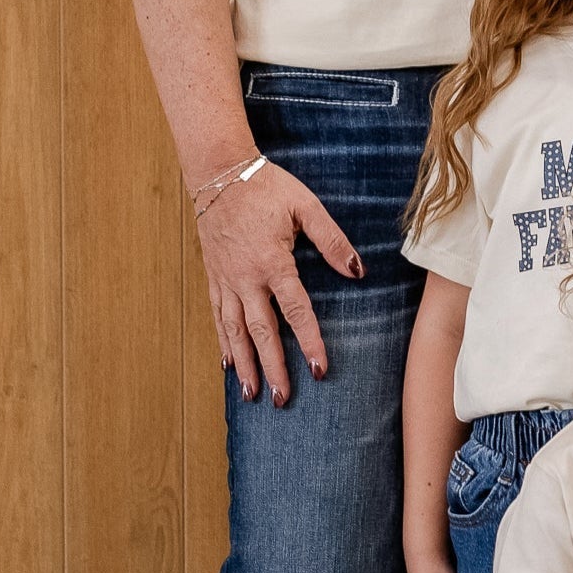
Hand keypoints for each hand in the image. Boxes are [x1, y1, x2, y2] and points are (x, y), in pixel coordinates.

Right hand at [199, 159, 360, 407]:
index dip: (310, 342)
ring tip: (251, 394)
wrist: (219, 173)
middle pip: (262, 332)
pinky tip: (229, 363)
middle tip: (282, 399)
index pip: (296, 311)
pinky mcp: (214, 277)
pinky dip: (223, 342)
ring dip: (245, 364)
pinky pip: (218, 316)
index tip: (320, 369)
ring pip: (235, 331)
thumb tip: (358, 271)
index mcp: (273, 262)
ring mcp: (226, 280)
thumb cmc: (267, 187)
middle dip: (273, 367)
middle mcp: (246, 278)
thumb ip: (332, 240)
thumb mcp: (306, 207)